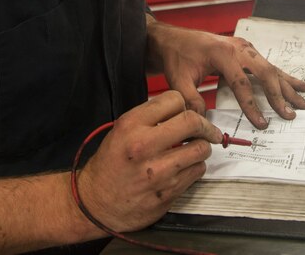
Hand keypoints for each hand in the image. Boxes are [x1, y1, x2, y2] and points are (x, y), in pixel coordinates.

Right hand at [76, 90, 221, 231]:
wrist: (96, 203)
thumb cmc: (109, 165)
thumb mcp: (120, 131)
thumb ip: (149, 119)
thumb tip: (180, 111)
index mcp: (131, 125)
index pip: (174, 100)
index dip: (183, 106)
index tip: (186, 113)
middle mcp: (145, 145)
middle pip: (193, 122)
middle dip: (205, 125)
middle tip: (208, 130)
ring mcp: (159, 170)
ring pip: (201, 149)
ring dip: (201, 148)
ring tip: (194, 151)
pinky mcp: (168, 191)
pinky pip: (197, 171)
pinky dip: (195, 167)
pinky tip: (185, 168)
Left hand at [146, 19, 304, 128]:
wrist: (173, 38)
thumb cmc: (176, 57)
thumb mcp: (177, 80)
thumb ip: (191, 100)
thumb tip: (205, 123)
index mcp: (222, 53)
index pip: (241, 83)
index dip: (252, 105)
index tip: (262, 123)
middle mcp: (238, 47)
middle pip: (264, 73)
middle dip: (279, 96)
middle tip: (290, 116)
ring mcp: (245, 47)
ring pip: (271, 69)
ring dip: (288, 87)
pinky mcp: (247, 51)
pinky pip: (269, 65)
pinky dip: (285, 77)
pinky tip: (301, 85)